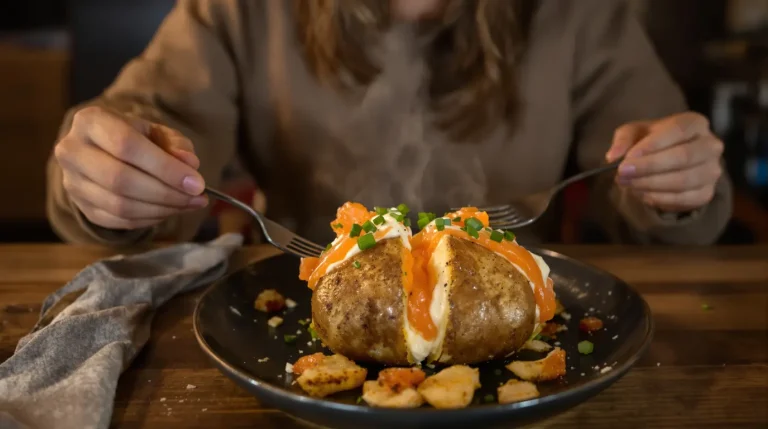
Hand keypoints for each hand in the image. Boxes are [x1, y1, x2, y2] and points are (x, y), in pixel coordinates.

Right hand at [54, 106, 207, 229]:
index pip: (127, 146)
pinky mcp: (82, 207)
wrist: (104, 150)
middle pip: (120, 180)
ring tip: (190, 204)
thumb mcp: (158, 132)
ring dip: (162, 209)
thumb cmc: (135, 137)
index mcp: (90, 122)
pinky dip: (151, 219)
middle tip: (197, 197)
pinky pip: (119, 220)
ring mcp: (73, 183)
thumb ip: (176, 145)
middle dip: (166, 193)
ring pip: (120, 205)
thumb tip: (190, 164)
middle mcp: (72, 152)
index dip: (164, 167)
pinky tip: (171, 210)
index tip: (196, 182)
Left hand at [605, 112, 723, 212]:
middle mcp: (710, 145)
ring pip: (684, 180)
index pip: (677, 131)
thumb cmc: (650, 141)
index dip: (652, 145)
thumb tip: (613, 157)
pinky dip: (659, 199)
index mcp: (694, 123)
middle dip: (649, 167)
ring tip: (627, 184)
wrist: (667, 160)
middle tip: (622, 174)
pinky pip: (684, 199)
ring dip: (651, 185)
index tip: (627, 159)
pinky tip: (641, 194)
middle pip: (684, 156)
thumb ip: (623, 140)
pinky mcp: (706, 193)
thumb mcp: (634, 133)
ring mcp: (712, 170)